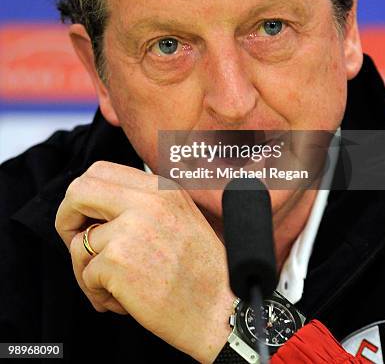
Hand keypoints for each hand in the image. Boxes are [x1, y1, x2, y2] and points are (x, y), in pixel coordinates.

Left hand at [55, 160, 234, 362]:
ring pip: (79, 243)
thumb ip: (141, 204)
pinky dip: (98, 294)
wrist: (221, 310)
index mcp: (161, 187)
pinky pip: (86, 274)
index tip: (88, 221)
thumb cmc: (201, 272)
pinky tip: (124, 302)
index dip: (83, 196)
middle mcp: (147, 201)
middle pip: (78, 191)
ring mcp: (131, 229)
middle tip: (78, 244)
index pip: (99, 171)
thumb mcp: (179, 218)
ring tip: (114, 287)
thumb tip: (94, 208)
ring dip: (87, 271)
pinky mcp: (118, 261)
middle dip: (67, 219)